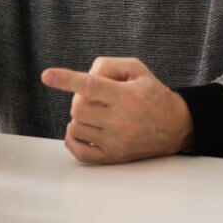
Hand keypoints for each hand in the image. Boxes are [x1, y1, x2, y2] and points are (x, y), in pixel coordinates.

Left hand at [42, 57, 192, 163]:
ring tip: (96, 113)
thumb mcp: (136, 69)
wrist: (175, 126)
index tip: (47, 76)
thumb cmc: (152, 94)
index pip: (90, 86)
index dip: (67, 80)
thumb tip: (83, 76)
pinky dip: (73, 138)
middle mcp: (120, 121)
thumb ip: (107, 65)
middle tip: (96, 98)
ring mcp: (115, 142)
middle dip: (80, 99)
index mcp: (126, 96)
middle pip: (78, 108)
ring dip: (79, 117)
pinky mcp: (112, 157)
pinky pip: (79, 151)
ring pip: (75, 127)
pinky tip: (84, 129)